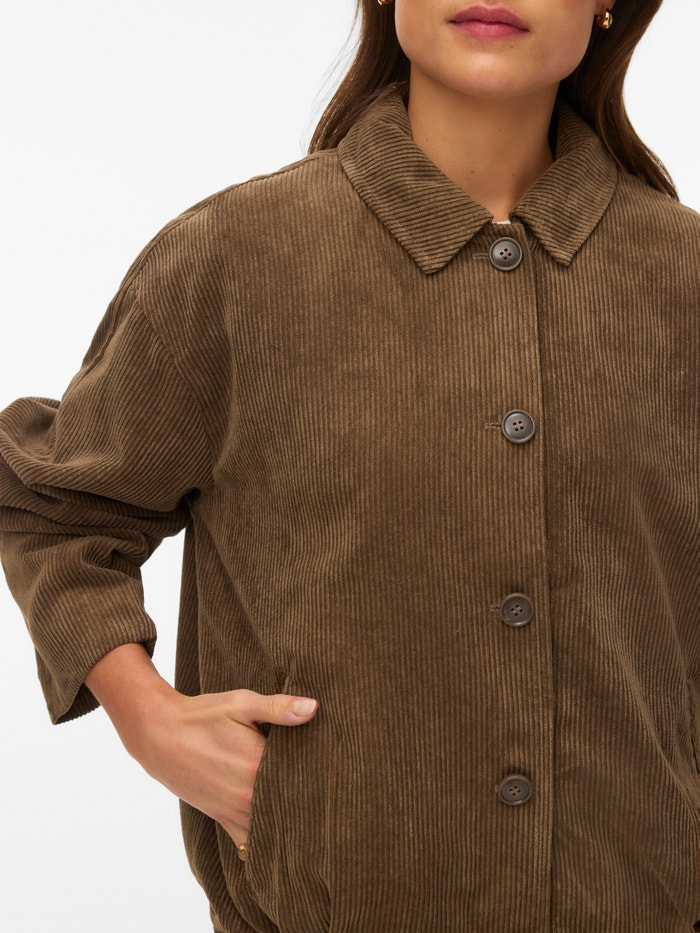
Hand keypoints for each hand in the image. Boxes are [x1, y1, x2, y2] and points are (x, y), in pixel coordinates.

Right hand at [129, 688, 317, 847]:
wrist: (159, 734)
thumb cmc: (202, 715)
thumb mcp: (240, 703)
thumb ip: (278, 708)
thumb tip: (313, 708)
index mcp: (256, 765)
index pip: (301, 777)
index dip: (321, 776)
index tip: (338, 774)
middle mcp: (247, 795)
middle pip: (291, 807)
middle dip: (311, 803)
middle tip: (335, 800)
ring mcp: (234, 811)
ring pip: (272, 828)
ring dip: (291, 823)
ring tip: (316, 820)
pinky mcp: (222, 818)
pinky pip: (249, 842)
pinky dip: (265, 842)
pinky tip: (282, 840)